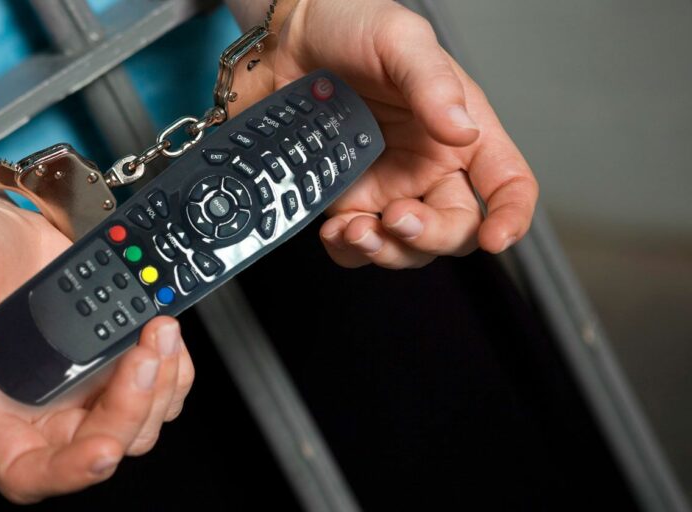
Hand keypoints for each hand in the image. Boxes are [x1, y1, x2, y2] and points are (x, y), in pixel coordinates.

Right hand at [0, 193, 194, 502]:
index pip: (26, 471)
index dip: (67, 472)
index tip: (103, 450)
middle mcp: (41, 404)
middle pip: (100, 444)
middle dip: (134, 407)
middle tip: (146, 353)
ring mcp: (81, 383)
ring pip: (139, 420)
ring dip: (162, 383)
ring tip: (161, 328)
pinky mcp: (110, 357)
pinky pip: (156, 383)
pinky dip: (173, 363)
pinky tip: (163, 325)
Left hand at [234, 0, 537, 267]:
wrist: (281, 38)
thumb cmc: (348, 26)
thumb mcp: (398, 39)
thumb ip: (432, 82)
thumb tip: (462, 130)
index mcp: (459, 131)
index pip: (506, 182)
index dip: (512, 216)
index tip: (495, 238)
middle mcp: (426, 167)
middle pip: (453, 228)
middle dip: (430, 236)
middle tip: (398, 219)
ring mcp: (383, 188)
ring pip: (404, 247)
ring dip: (387, 251)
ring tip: (358, 230)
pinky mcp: (341, 199)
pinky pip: (353, 243)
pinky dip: (347, 250)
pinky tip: (337, 232)